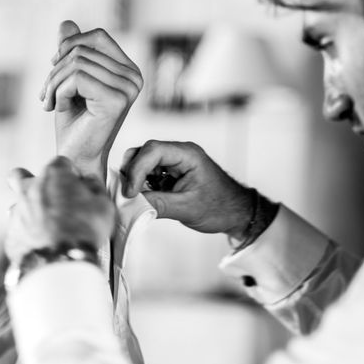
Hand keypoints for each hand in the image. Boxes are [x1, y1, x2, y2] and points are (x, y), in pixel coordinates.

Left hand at [6, 157, 115, 265]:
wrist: (60, 261)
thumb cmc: (83, 230)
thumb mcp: (103, 205)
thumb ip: (95, 188)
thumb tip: (90, 183)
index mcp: (54, 176)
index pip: (61, 163)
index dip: (71, 174)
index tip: (78, 186)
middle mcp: (30, 189)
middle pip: (21, 176)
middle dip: (30, 181)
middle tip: (46, 194)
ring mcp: (17, 212)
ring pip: (18, 205)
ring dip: (29, 211)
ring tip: (46, 226)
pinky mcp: (11, 235)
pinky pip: (19, 231)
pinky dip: (29, 235)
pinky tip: (42, 245)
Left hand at [41, 21, 142, 180]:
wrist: (76, 159)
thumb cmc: (75, 124)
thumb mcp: (69, 81)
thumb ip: (72, 52)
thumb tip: (67, 24)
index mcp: (129, 71)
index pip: (98, 37)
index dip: (70, 47)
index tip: (53, 69)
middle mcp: (134, 78)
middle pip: (84, 50)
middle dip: (55, 70)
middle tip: (44, 95)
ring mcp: (128, 89)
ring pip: (76, 63)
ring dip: (53, 83)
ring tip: (49, 103)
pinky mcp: (116, 100)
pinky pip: (76, 78)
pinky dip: (58, 92)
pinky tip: (57, 110)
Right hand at [121, 140, 256, 238]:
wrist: (235, 213)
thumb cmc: (219, 207)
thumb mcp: (186, 208)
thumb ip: (157, 204)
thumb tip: (129, 204)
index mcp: (187, 154)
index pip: (153, 150)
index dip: (137, 170)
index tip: (131, 193)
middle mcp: (179, 153)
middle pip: (144, 152)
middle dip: (132, 172)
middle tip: (128, 195)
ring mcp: (174, 162)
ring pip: (143, 162)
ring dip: (135, 179)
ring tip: (135, 198)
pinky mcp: (171, 173)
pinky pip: (149, 173)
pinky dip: (142, 185)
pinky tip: (145, 198)